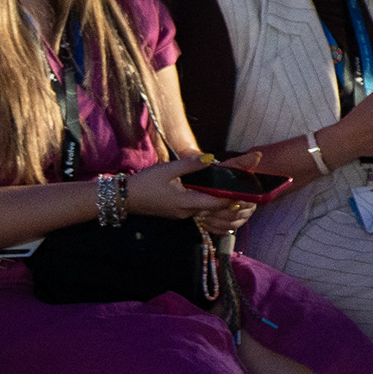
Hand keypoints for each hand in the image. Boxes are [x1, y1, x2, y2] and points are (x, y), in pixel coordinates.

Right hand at [129, 155, 265, 233]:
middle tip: (245, 187)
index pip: (218, 203)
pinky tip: (212, 191)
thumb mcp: (168, 170)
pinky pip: (198, 209)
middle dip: (231, 198)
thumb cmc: (145, 183)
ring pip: (207, 209)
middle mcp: (188, 212)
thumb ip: (191, 165)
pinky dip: (208, 201)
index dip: (234, 197)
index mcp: (187, 203)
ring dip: (220, 200)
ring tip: (234, 187)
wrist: (124, 198)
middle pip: (215, 207)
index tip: (248, 190)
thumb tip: (210, 159)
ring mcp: (182, 214)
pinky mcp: (177, 212)